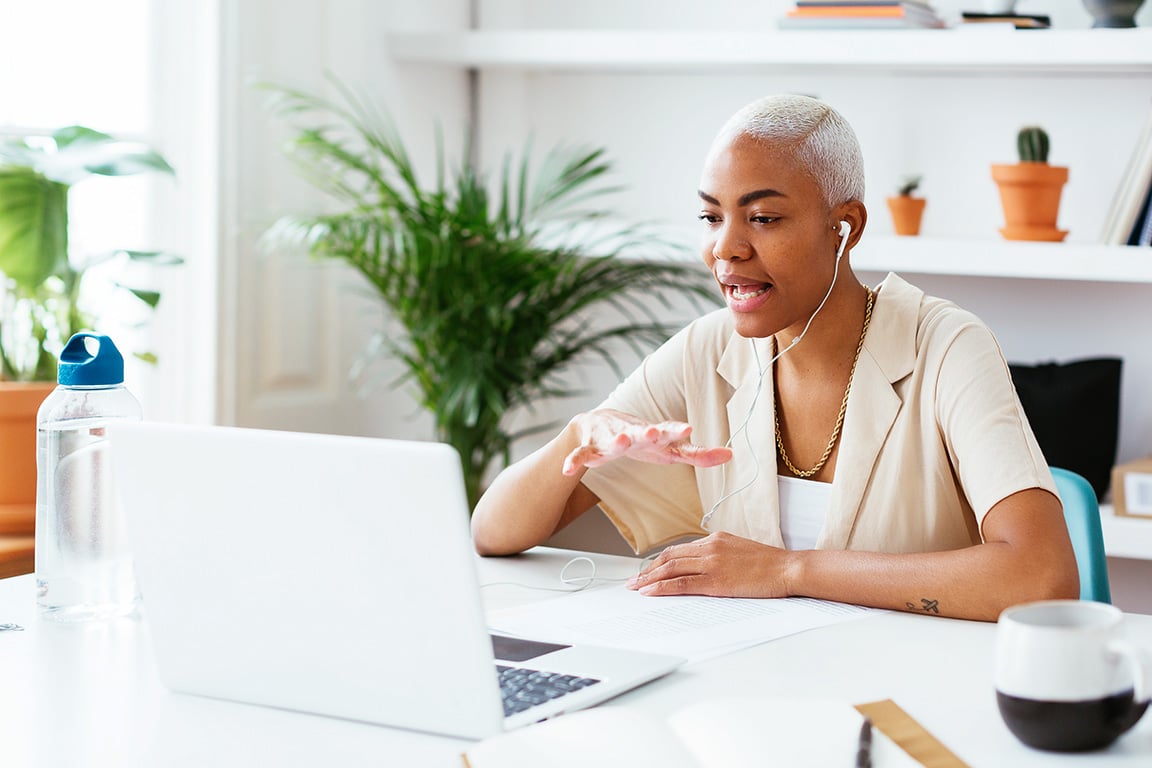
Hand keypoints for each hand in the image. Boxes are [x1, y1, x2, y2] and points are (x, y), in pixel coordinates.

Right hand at [561, 409, 732, 475]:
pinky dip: (574, 461)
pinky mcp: (589, 447)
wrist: (597, 423)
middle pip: (641, 432)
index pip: (669, 432)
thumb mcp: (668, 448)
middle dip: (647, 432)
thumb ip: (697, 453)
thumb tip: (731, 455)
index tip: (688, 428)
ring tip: (619, 444)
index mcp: (654, 434)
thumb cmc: (640, 438)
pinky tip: (568, 469)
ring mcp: (609, 438)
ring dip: (615, 441)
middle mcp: (632, 432)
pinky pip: (581, 456)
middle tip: (654, 433)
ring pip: (611, 440)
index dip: (678, 431)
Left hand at [625, 532, 794, 597]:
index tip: (649, 569)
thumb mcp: (740, 550)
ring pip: (671, 568)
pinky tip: (650, 592)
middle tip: (634, 580)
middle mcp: (710, 547)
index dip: (661, 560)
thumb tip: (704, 566)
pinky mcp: (715, 579)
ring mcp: (712, 562)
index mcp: (716, 539)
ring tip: (636, 587)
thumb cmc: (770, 564)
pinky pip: (682, 583)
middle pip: (670, 557)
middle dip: (649, 570)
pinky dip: (662, 587)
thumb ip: (720, 554)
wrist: (788, 568)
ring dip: (650, 578)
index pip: (680, 549)